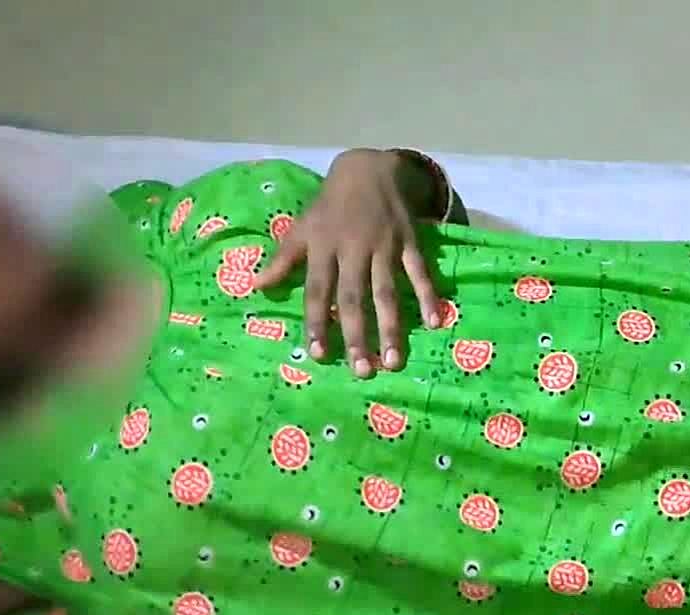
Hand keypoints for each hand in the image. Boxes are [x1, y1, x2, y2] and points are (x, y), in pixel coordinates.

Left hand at [253, 149, 441, 377]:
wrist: (368, 168)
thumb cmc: (330, 205)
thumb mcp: (302, 227)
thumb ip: (283, 259)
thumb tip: (256, 286)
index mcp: (324, 247)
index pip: (319, 290)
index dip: (319, 322)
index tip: (319, 354)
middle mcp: (354, 249)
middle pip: (355, 298)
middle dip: (358, 335)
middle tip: (362, 371)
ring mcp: (384, 246)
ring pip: (387, 291)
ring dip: (392, 327)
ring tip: (394, 360)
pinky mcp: (409, 241)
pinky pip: (419, 272)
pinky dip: (427, 295)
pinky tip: (434, 322)